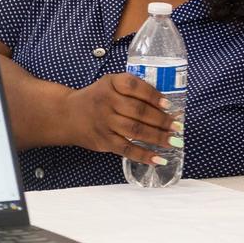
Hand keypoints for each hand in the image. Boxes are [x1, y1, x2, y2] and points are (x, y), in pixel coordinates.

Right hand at [62, 73, 179, 165]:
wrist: (66, 114)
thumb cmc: (95, 98)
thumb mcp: (108, 85)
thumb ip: (132, 90)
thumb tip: (166, 105)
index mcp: (110, 84)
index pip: (134, 86)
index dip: (153, 95)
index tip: (168, 104)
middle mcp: (106, 101)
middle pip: (138, 111)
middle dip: (162, 120)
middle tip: (177, 126)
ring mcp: (104, 122)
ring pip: (135, 130)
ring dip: (158, 137)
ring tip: (173, 141)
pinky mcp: (103, 140)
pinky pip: (127, 149)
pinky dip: (144, 155)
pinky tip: (158, 159)